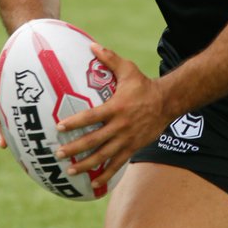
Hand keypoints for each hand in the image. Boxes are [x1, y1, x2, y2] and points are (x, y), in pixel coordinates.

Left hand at [55, 44, 169, 188]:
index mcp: (116, 107)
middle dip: (75, 148)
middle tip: (59, 153)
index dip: (75, 122)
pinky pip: (117, 163)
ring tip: (70, 170)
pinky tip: (93, 182)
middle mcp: (120, 126)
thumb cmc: (143, 85)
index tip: (59, 127)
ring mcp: (127, 139)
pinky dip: (105, 173)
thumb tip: (92, 45)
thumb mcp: (128, 69)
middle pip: (94, 140)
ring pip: (104, 155)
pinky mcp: (133, 147)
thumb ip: (109, 59)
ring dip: (86, 164)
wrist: (167, 102)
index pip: (92, 116)